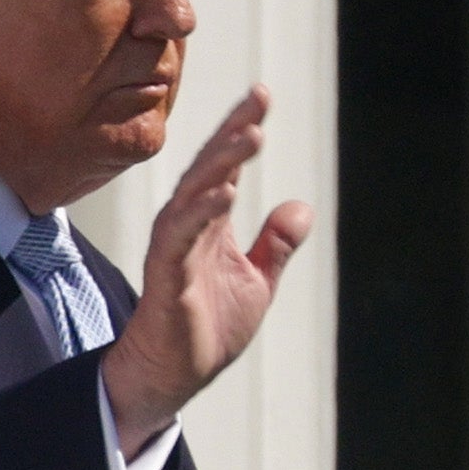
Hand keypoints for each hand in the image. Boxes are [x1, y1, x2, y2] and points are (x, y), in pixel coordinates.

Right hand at [100, 86, 312, 457]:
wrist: (176, 374)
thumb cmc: (209, 327)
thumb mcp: (256, 281)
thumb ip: (275, 244)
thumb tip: (302, 208)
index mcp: (209, 221)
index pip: (227, 165)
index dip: (242, 129)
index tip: (262, 95)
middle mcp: (188, 224)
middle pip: (211, 166)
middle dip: (234, 131)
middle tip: (258, 99)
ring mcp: (174, 245)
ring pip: (195, 192)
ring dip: (223, 162)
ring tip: (251, 135)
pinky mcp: (166, 273)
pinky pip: (182, 234)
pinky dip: (203, 210)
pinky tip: (226, 190)